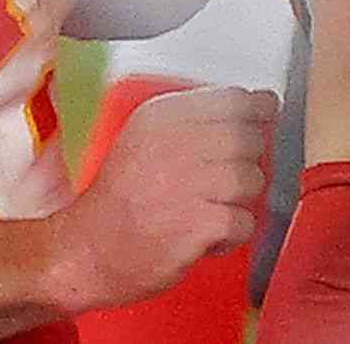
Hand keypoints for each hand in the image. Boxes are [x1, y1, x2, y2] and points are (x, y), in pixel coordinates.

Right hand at [47, 85, 277, 312]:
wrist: (87, 252)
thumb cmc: (120, 199)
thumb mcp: (144, 139)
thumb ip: (192, 121)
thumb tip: (255, 105)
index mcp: (161, 116)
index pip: (234, 97)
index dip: (257, 111)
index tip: (262, 119)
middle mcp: (174, 143)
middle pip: (249, 138)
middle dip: (246, 162)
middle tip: (222, 182)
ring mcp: (187, 184)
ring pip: (252, 180)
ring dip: (238, 201)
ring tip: (210, 209)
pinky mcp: (196, 224)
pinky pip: (244, 222)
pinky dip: (232, 235)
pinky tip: (206, 235)